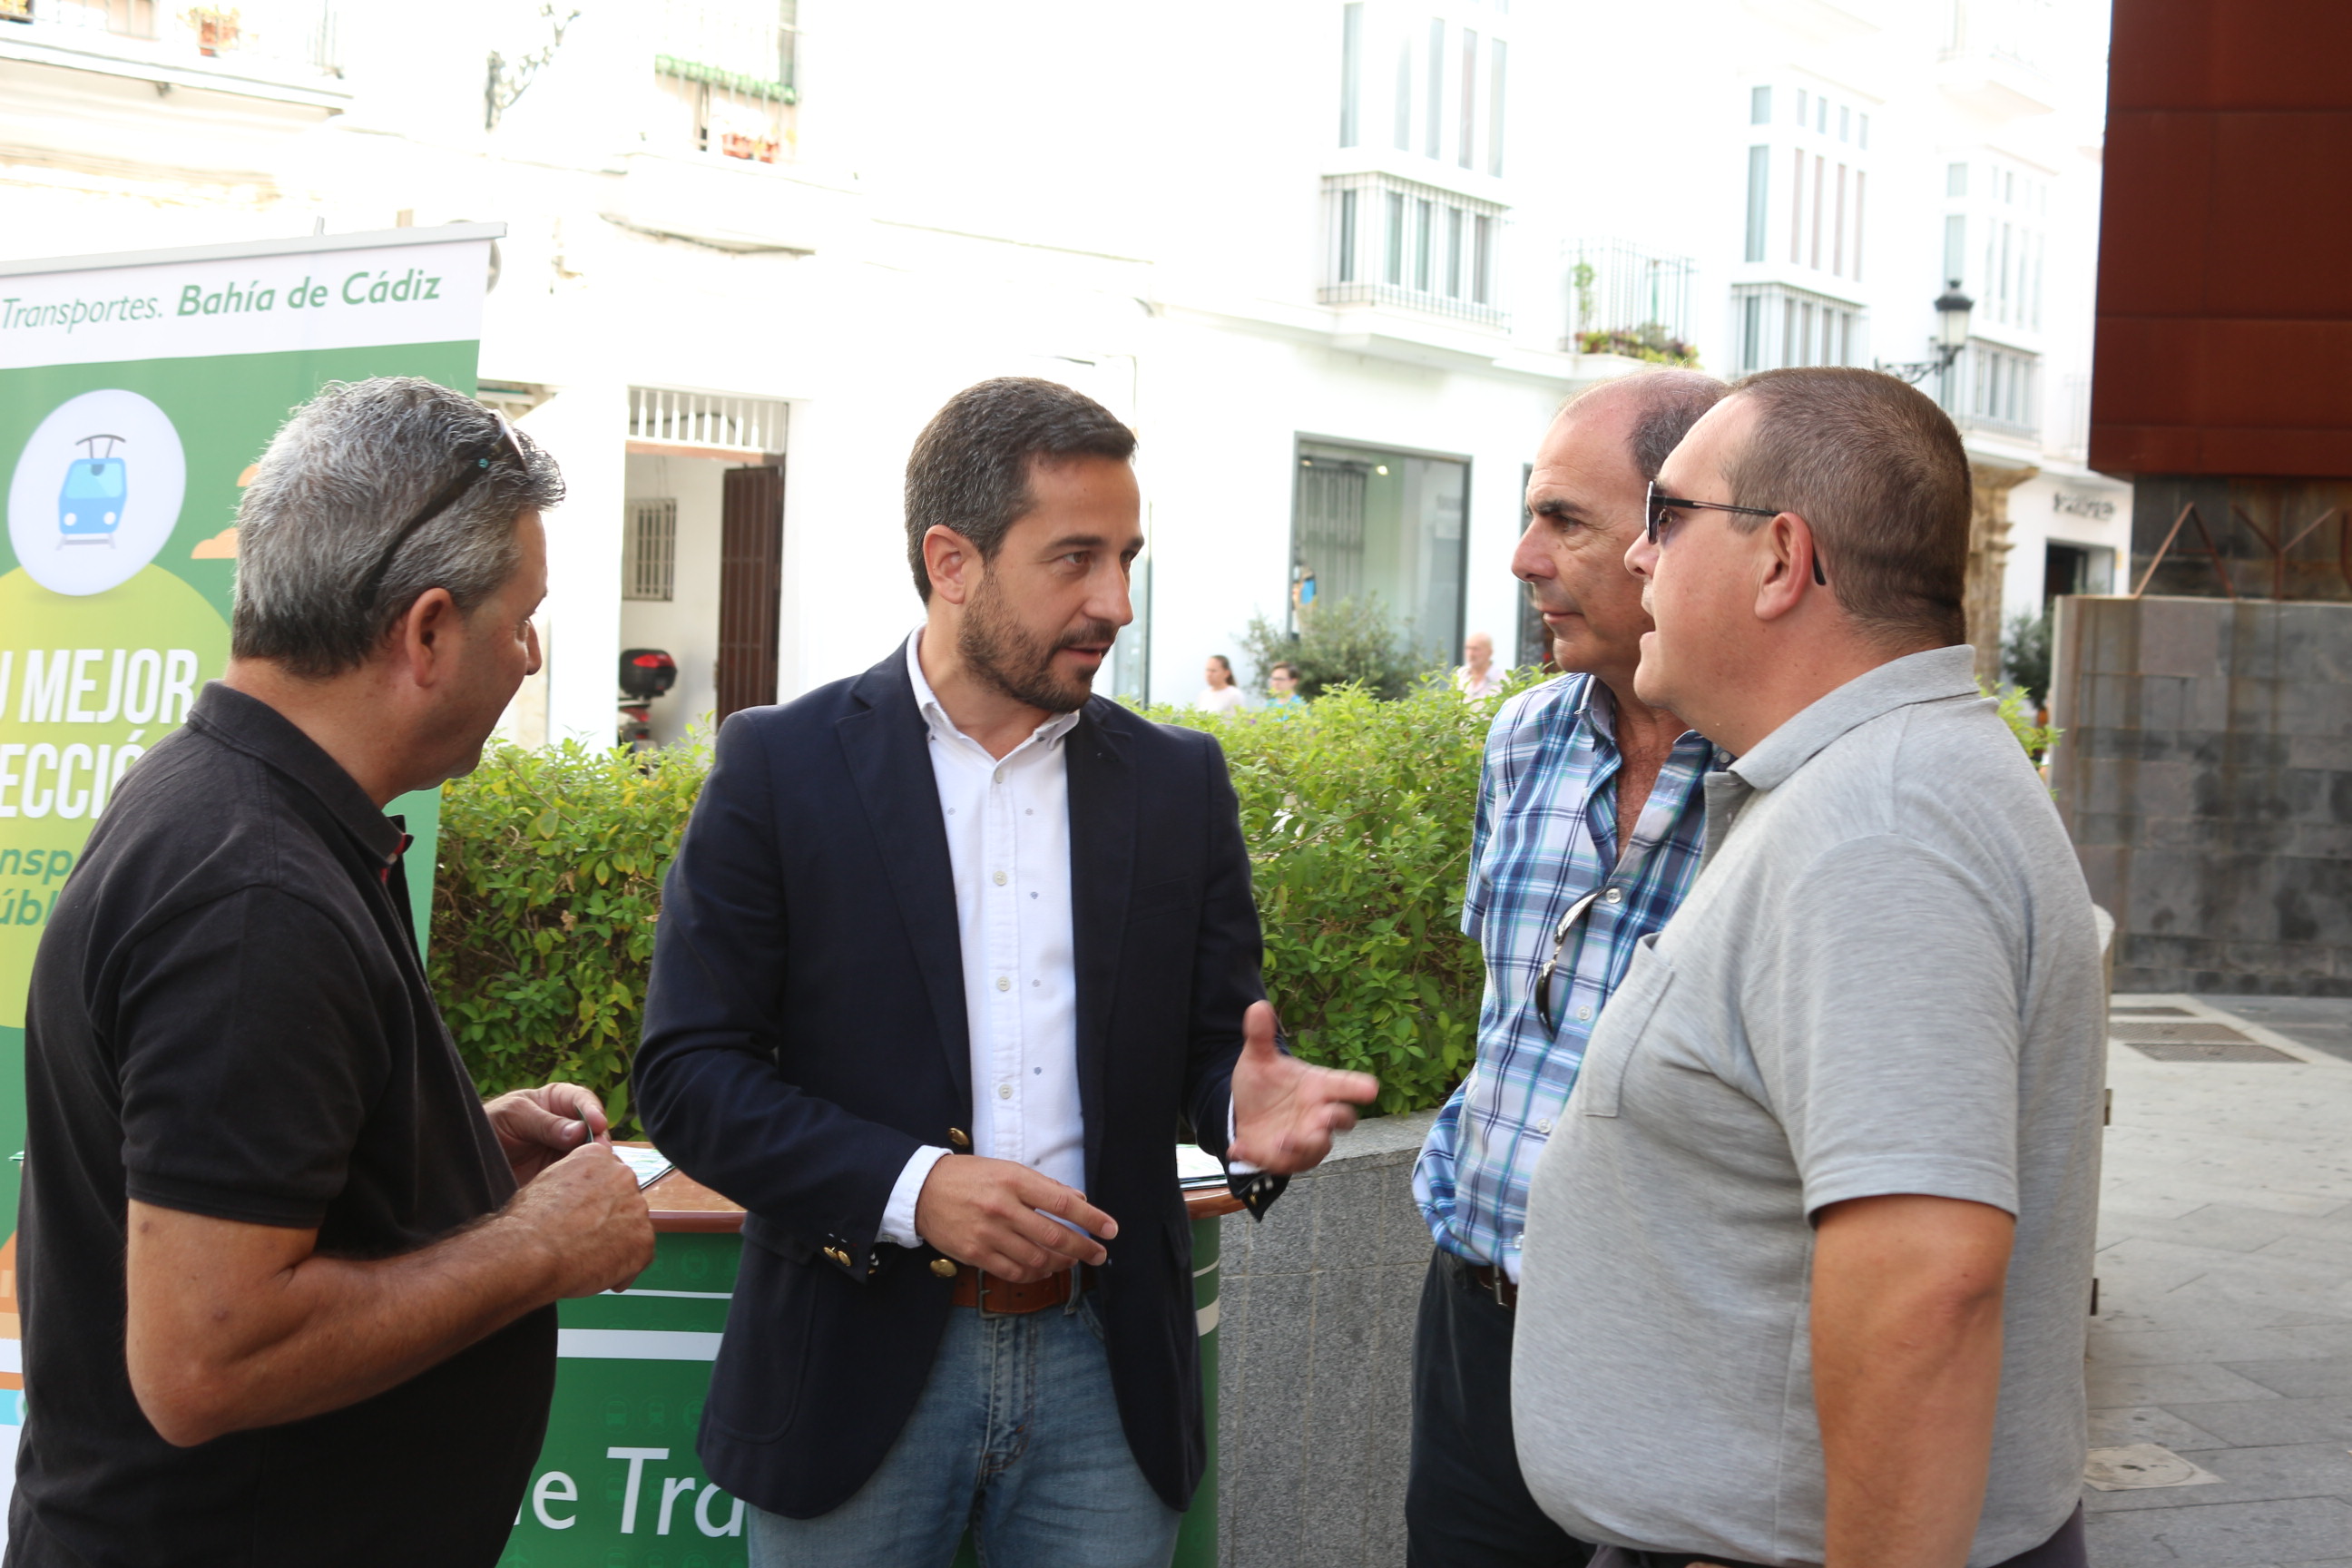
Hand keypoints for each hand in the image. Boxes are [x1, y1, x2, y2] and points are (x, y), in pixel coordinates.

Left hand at [484, 1082, 609, 1183]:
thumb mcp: (514, 1115)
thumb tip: (581, 1131)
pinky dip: (583, 1180)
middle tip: (600, 1152)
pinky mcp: (560, 1176)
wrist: (467, 1157)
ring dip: (594, 1162)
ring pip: (590, 1156)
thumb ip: (546, 1123)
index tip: (598, 1124)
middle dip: (599, 1140)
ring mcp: (564, 1152)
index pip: (582, 1101)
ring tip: (595, 1170)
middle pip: (594, 1131)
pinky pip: (577, 1177)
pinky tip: (583, 1184)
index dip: (593, 1111)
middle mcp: (567, 1126)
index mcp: (557, 1102)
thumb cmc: (489, 1124)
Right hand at [503, 1141, 655, 1297]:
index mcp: (598, 1157)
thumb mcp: (545, 1181)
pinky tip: (597, 1274)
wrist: (530, 1253)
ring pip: (632, 1227)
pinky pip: (638, 1256)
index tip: (585, 1212)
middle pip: (623, 1199)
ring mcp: (637, 1209)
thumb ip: (571, 1180)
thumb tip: (576, 1190)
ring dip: (616, 1242)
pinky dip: (622, 1268)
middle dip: (609, 1218)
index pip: (607, 1173)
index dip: (595, 1197)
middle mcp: (623, 1176)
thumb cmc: (527, 1222)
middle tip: (585, 1238)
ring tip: (586, 1259)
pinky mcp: (644, 1241)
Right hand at [913, 1155, 1117, 1283]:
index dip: (1091, 1219)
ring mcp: (988, 1233)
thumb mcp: (1007, 1169)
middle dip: (1084, 1247)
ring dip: (1061, 1263)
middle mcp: (1003, 1207)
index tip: (1110, 1229)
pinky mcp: (975, 1254)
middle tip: (1099, 1254)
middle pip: (1055, 1235)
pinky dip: (1034, 1273)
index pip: (1063, 1203)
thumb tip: (1078, 1201)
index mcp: (1014, 1180)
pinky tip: (1044, 1269)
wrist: (922, 1190)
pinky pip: (1014, 1271)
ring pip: (1037, 1257)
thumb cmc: (969, 1176)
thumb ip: (1043, 1185)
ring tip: (1071, 1261)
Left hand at [1229, 1001, 1377, 1171]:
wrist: (1246, 1111)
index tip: (1371, 1088)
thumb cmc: (1265, 1083)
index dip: (1358, 1087)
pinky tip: (1238, 1147)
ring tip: (1283, 1141)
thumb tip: (1257, 1005)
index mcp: (1319, 1087)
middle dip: (1337, 1119)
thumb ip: (1260, 1036)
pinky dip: (1258, 1156)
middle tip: (1324, 1116)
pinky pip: (1279, 1164)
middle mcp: (1318, 1115)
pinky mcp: (1284, 1159)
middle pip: (1342, 1120)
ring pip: (1316, 1148)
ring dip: (1302, 1146)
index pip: (1345, 1085)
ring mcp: (1304, 1140)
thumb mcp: (1258, 1059)